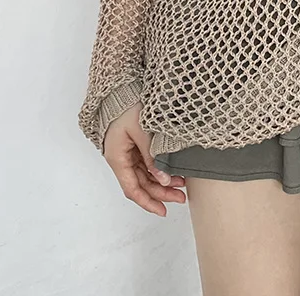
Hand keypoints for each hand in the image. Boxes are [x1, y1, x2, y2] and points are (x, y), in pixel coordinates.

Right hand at [103, 101, 186, 215]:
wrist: (121, 89)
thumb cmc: (127, 107)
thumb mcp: (142, 131)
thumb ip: (152, 155)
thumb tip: (164, 178)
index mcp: (117, 158)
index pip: (132, 189)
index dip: (147, 202)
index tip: (163, 211)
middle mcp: (121, 159)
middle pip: (141, 185)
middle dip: (161, 193)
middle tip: (181, 197)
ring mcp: (128, 154)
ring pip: (146, 176)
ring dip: (162, 182)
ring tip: (183, 186)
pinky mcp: (135, 147)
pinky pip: (147, 165)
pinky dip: (160, 170)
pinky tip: (174, 172)